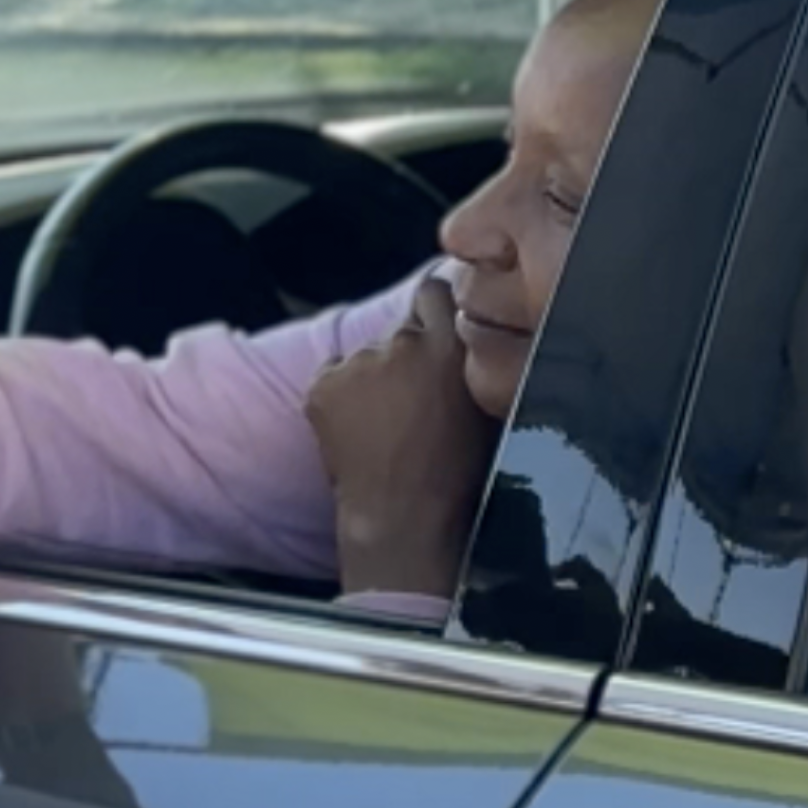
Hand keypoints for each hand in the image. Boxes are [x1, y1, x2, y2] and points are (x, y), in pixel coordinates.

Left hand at [305, 279, 499, 599]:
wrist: (403, 516)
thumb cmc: (456, 473)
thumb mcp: (485, 406)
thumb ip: (473, 360)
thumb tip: (467, 333)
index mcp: (451, 345)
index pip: (433, 291)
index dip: (432, 313)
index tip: (433, 332)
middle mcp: (401, 342)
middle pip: (399, 328)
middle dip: (405, 353)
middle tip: (411, 397)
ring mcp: (357, 362)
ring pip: (365, 355)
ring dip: (373, 376)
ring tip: (385, 423)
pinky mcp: (322, 384)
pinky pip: (333, 376)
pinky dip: (341, 396)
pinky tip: (358, 430)